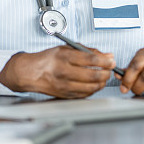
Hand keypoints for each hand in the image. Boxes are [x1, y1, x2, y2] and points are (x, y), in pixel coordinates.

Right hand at [0, 45, 115, 98]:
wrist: (31, 73)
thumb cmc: (49, 59)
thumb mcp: (67, 48)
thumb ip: (88, 51)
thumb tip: (107, 55)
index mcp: (64, 57)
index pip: (90, 59)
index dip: (105, 61)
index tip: (111, 60)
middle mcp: (64, 72)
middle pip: (93, 75)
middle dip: (106, 72)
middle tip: (110, 69)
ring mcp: (64, 85)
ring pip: (91, 87)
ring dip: (102, 82)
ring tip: (103, 76)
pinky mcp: (65, 95)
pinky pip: (85, 94)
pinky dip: (93, 89)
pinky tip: (94, 83)